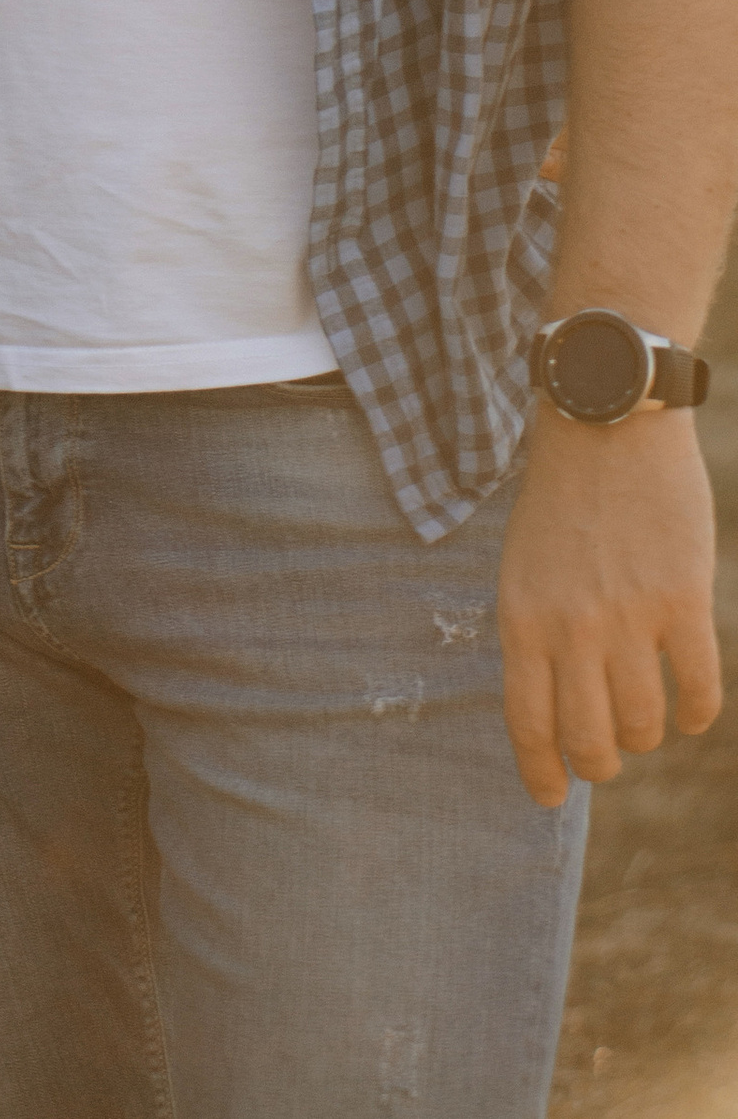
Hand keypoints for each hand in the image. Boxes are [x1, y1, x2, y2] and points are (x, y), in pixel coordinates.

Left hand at [498, 406, 722, 804]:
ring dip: (645, 733)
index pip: (528, 721)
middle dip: (599, 763)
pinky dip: (696, 712)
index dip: (542, 771)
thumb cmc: (561, 499)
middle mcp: (570, 626)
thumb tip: (557, 712)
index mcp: (521, 617)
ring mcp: (628, 615)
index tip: (551, 797)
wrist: (607, 423)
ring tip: (644, 717)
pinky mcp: (683, 600)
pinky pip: (697, 690)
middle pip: (589, 740)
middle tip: (607, 758)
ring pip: (643, 724)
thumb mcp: (524, 568)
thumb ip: (538, 635)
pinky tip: (690, 707)